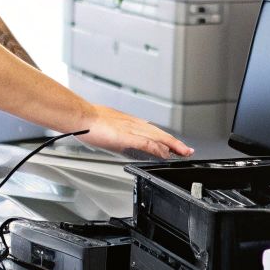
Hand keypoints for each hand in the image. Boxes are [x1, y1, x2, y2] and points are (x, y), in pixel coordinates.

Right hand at [78, 105, 193, 158]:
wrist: (81, 116)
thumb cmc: (89, 121)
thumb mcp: (108, 127)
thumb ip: (118, 134)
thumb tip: (121, 140)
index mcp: (130, 122)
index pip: (153, 131)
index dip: (166, 138)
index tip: (175, 145)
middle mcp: (134, 124)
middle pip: (160, 134)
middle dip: (175, 143)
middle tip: (187, 150)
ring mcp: (131, 129)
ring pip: (157, 137)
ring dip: (172, 145)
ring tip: (183, 152)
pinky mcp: (126, 136)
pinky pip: (146, 143)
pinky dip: (157, 148)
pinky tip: (165, 153)